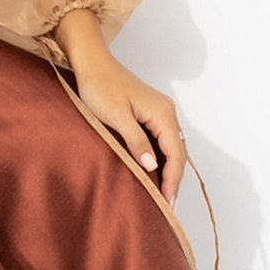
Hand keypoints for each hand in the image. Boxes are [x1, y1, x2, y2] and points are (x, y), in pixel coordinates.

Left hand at [53, 9, 184, 204]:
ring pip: (170, 147)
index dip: (173, 179)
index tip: (167, 202)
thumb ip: (136, 140)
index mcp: (162, 113)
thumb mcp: (116, 116)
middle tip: (167, 205)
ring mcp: (159, 112)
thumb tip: (152, 166)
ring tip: (161, 194)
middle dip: (174, 179)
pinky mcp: (149, 113)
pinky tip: (153, 172)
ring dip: (168, 170)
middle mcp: (166, 112)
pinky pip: (161, 140)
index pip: (175, 153)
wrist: (92, 63)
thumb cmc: (100, 86)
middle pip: (177, 152)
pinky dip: (160, 158)